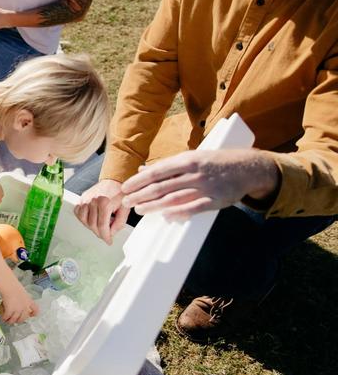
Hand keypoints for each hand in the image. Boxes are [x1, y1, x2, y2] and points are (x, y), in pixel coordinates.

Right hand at [0, 285, 38, 323]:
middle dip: (18, 320)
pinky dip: (4, 318)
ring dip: (10, 321)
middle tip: (14, 320)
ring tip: (7, 320)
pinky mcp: (10, 311)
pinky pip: (7, 317)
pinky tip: (3, 317)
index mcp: (29, 301)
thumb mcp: (22, 293)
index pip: (35, 310)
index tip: (30, 315)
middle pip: (23, 318)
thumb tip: (18, 304)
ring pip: (14, 320)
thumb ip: (23, 299)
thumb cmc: (14, 286)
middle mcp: (25, 307)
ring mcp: (18, 310)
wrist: (9, 286)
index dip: (33, 314)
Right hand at [74, 179, 129, 244]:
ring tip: (101, 223)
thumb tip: (110, 234)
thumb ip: (119, 223)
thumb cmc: (120, 193)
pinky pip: (78, 213)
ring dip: (92, 226)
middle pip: (93, 225)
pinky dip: (84, 218)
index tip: (108, 241)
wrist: (113, 180)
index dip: (106, 236)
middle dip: (100, 232)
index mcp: (104, 202)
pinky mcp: (81, 198)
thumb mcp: (125, 209)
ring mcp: (85, 199)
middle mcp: (92, 200)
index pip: (102, 226)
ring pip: (84, 221)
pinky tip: (92, 217)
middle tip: (107, 233)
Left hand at [121, 149, 279, 220]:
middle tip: (126, 201)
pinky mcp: (214, 200)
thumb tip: (142, 170)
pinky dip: (178, 213)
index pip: (156, 171)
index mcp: (187, 160)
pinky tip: (164, 216)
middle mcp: (194, 173)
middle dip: (141, 194)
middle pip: (161, 186)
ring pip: (174, 198)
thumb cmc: (215, 162)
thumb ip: (167, 166)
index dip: (138, 181)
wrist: (248, 167)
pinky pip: (193, 208)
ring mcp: (205, 187)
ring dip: (154, 205)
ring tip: (139, 210)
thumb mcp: (191, 158)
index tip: (125, 187)